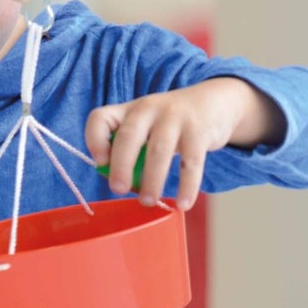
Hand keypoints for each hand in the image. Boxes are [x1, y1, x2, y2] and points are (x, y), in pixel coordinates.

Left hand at [86, 78, 284, 210]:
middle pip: (129, 135)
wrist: (213, 103)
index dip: (94, 139)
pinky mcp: (199, 131)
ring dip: (151, 180)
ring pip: (159, 151)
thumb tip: (119, 181)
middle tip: (118, 189)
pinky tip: (183, 204)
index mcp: (129, 110)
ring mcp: (175, 118)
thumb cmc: (170, 123)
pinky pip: (191, 163)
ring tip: (147, 201)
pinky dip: (186, 186)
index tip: (99, 162)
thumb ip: (132, 148)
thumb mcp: (147, 126)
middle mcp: (148, 109)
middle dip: (121, 164)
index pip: (101, 118)